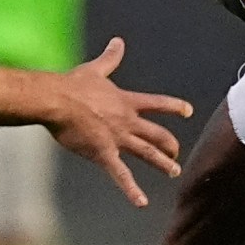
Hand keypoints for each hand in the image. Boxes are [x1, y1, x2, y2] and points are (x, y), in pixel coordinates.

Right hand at [43, 37, 191, 206]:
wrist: (56, 100)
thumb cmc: (73, 85)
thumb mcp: (96, 69)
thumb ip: (111, 58)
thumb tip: (118, 41)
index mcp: (126, 102)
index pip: (157, 104)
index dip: (174, 107)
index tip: (188, 111)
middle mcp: (127, 121)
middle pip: (158, 135)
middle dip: (169, 145)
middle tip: (176, 152)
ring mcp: (118, 139)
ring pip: (147, 153)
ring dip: (162, 164)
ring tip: (173, 172)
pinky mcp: (104, 154)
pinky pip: (121, 175)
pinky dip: (132, 190)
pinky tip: (142, 202)